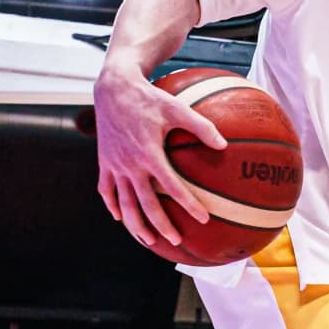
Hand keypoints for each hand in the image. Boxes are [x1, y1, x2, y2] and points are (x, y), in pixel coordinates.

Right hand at [93, 65, 224, 250]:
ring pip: (124, 203)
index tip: (203, 218)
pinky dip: (112, 206)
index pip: (171, 186)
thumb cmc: (149, 97)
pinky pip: (106, 190)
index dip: (188, 204)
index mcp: (150, 153)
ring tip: (148, 240)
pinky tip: (120, 217)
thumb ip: (201, 127)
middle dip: (160, 225)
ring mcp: (115, 165)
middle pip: (145, 204)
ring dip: (135, 224)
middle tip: (175, 240)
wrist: (114, 88)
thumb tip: (224, 144)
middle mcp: (130, 164)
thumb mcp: (177, 108)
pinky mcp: (104, 162)